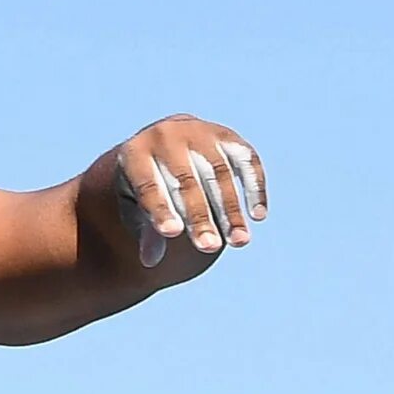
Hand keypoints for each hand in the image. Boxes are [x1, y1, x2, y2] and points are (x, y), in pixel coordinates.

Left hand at [113, 115, 266, 265]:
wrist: (162, 143)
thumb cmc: (147, 185)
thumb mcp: (136, 206)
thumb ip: (146, 230)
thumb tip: (149, 261)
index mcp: (135, 153)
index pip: (148, 184)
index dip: (161, 209)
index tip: (173, 234)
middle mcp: (166, 135)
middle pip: (186, 180)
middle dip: (199, 216)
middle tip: (209, 247)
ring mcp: (199, 131)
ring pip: (218, 173)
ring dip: (230, 209)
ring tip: (239, 241)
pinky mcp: (226, 135)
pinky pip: (245, 160)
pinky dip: (254, 187)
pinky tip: (258, 216)